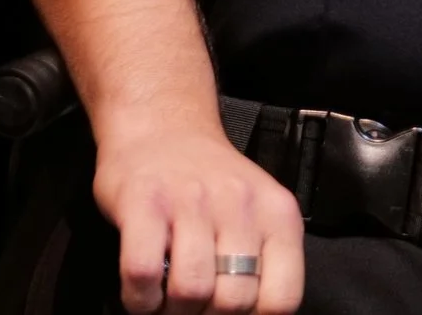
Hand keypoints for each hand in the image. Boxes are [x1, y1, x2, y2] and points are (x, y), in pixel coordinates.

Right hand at [93, 113, 304, 313]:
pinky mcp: (143, 203)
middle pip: (233, 302)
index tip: (229, 314)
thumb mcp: (257, 213)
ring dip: (171, 311)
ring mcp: (190, 202)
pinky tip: (143, 290)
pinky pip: (142, 273)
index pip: (282, 299)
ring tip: (165, 300)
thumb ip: (263, 261)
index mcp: (278, 215)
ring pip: (190, 291)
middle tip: (192, 308)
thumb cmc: (212, 182)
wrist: (164, 125)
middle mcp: (239, 206)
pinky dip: (139, 298)